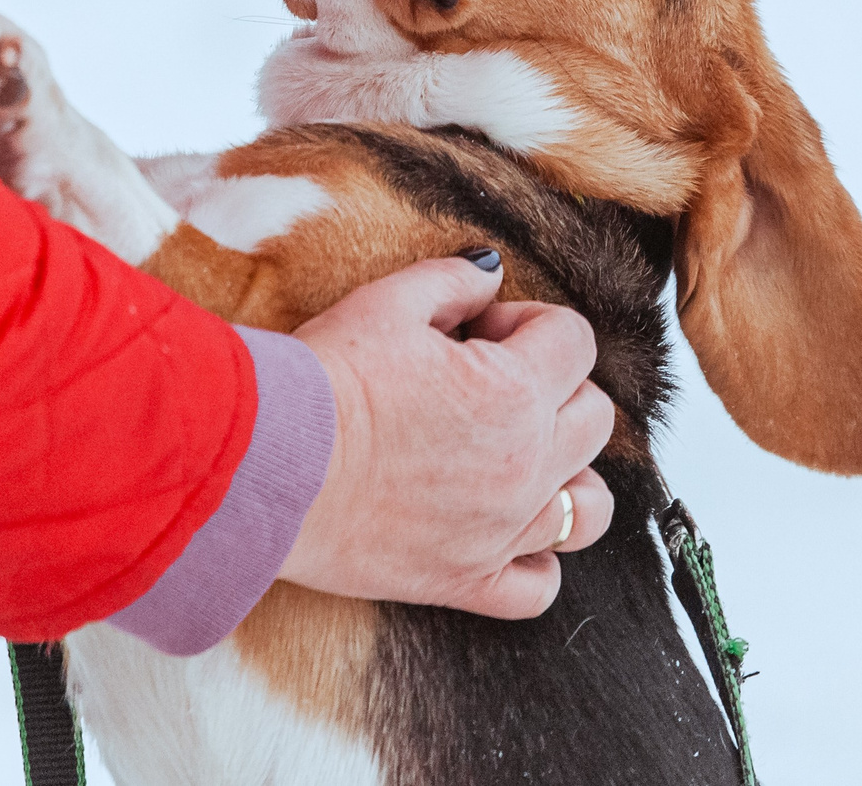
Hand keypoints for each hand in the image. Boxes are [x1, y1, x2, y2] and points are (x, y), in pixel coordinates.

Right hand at [278, 254, 615, 618]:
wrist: (267, 464)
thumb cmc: (320, 383)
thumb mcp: (386, 303)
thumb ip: (455, 282)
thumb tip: (490, 275)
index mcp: (513, 391)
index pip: (576, 341)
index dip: (530, 324)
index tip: (482, 331)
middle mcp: (523, 466)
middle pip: (594, 419)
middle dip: (555, 388)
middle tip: (487, 382)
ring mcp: (499, 531)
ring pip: (588, 509)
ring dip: (567, 475)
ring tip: (515, 456)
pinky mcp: (462, 581)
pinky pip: (539, 587)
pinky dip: (535, 560)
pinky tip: (501, 528)